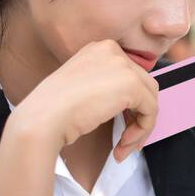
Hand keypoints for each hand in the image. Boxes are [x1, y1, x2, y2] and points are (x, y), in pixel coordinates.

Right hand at [9, 39, 157, 160]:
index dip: (129, 104)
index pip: (129, 75)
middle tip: (125, 140)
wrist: (44, 117)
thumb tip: (133, 106)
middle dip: (138, 117)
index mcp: (99, 49)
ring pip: (150, 99)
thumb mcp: (83, 88)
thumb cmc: (54, 110)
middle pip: (143, 86)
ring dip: (140, 127)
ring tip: (124, 146)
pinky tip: (123, 144)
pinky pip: (151, 111)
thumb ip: (107, 88)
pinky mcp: (132, 84)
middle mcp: (112, 51)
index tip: (121, 125)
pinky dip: (141, 131)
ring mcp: (123, 65)